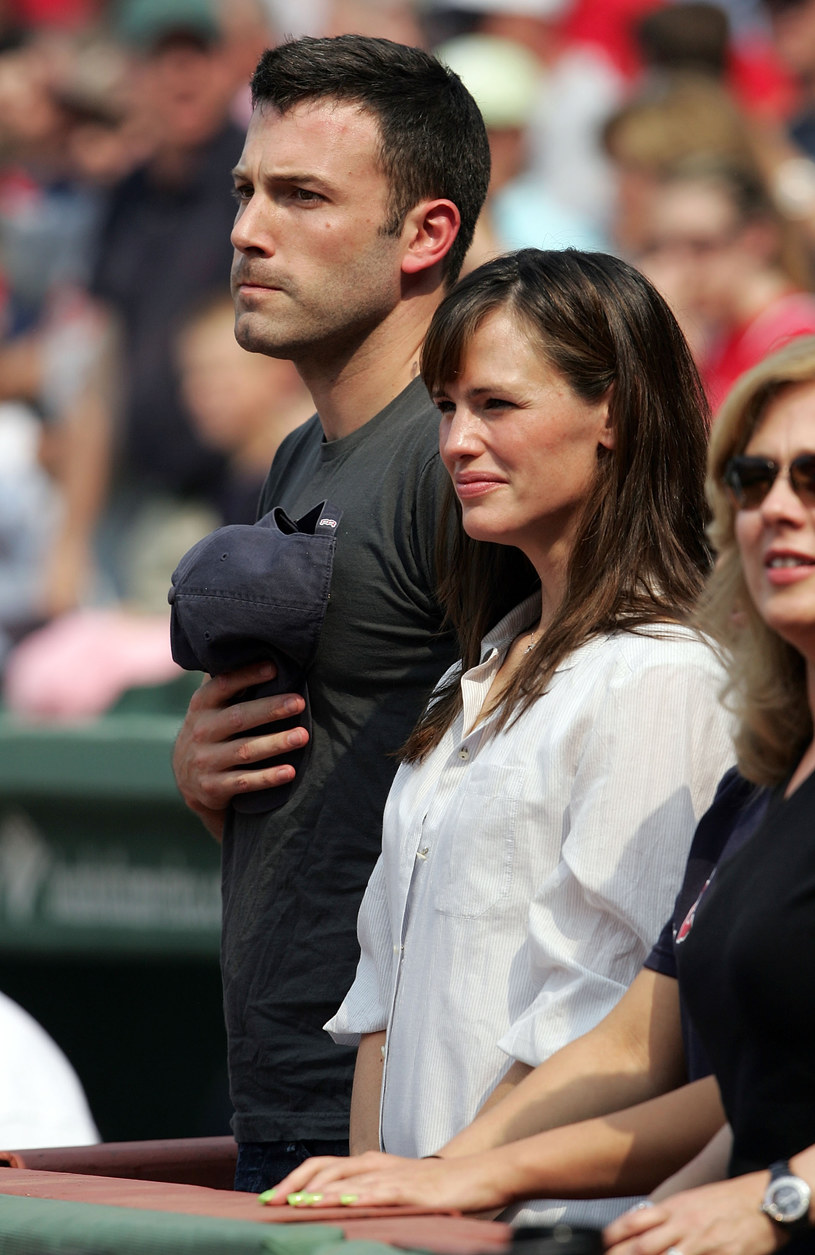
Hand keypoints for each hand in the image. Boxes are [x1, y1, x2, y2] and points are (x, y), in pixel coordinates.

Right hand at [172, 661, 307, 838]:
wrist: (188, 780)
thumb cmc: (213, 730)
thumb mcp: (211, 707)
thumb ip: (229, 684)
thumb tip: (260, 648)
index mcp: (201, 705)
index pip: (223, 685)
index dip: (248, 676)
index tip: (275, 668)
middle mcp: (200, 731)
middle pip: (238, 717)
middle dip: (270, 709)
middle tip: (300, 702)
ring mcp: (205, 761)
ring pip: (245, 751)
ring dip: (275, 743)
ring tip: (303, 736)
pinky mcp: (213, 787)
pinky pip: (244, 782)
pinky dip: (268, 777)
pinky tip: (290, 771)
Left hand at [258, 1149, 516, 1213]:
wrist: (479, 1176)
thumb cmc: (437, 1189)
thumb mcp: (396, 1190)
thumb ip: (369, 1196)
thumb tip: (337, 1210)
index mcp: (370, 1164)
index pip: (323, 1167)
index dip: (295, 1179)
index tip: (270, 1196)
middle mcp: (376, 1165)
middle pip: (327, 1169)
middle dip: (297, 1185)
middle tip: (273, 1201)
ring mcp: (394, 1176)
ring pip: (349, 1179)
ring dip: (320, 1193)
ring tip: (298, 1204)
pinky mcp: (413, 1190)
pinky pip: (382, 1192)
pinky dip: (361, 1197)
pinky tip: (346, 1204)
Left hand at [604, 1174, 785, 1254]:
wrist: (767, 1201)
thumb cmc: (728, 1201)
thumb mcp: (692, 1200)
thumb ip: (668, 1214)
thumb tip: (642, 1226)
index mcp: (676, 1208)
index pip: (635, 1220)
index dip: (614, 1235)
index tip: (602, 1244)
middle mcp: (684, 1225)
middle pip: (643, 1245)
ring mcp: (703, 1245)